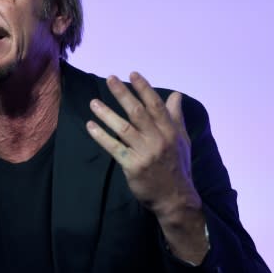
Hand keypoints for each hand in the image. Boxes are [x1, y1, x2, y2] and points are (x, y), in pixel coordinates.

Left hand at [85, 72, 199, 219]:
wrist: (176, 198)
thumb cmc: (178, 167)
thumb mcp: (182, 140)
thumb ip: (176, 117)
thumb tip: (175, 95)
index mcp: (170, 131)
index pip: (156, 105)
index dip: (143, 88)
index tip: (132, 74)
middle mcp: (158, 139)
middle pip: (138, 112)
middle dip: (123, 94)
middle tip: (109, 79)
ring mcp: (145, 153)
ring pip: (123, 128)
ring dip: (107, 114)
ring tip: (93, 102)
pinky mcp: (133, 166)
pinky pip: (114, 148)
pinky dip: (101, 136)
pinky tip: (90, 126)